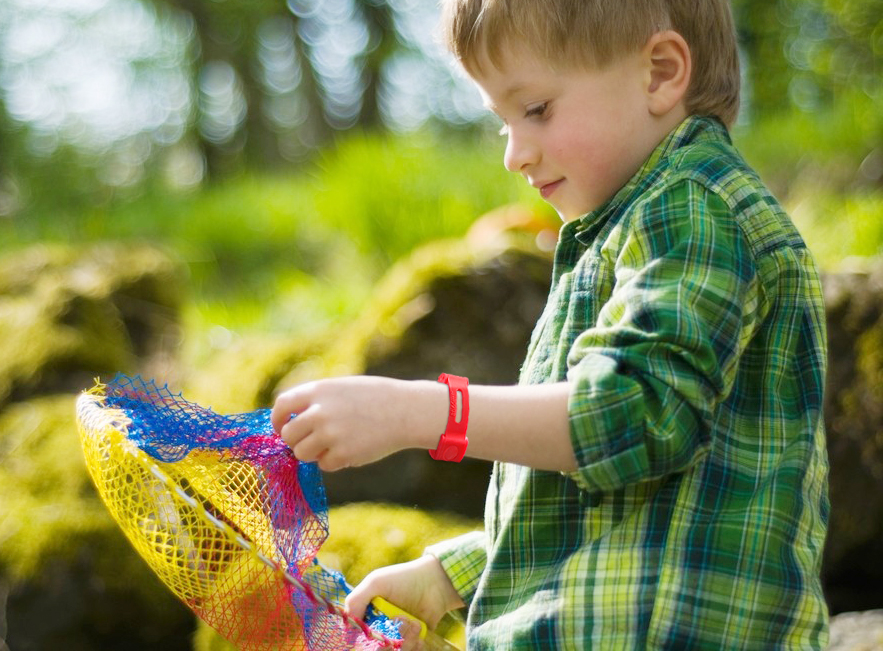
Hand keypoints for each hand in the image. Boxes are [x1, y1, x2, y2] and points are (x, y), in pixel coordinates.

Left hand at [270, 376, 444, 471]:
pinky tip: (351, 449)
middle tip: (311, 441)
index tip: (281, 428)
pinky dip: (333, 461)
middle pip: (289, 435)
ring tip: (332, 445)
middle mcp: (320, 412)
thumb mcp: (342, 388)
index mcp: (318, 391)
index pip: (281, 405)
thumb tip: (289, 423)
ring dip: (313, 453)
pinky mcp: (342, 454)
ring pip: (302, 453)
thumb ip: (316, 401)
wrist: (406, 410)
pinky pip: (324, 465)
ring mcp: (330, 434)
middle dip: (296, 441)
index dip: (277, 420)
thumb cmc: (375, 398)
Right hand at [345, 555, 465, 639]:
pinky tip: (419, 633)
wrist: (435, 582)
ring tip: (413, 624)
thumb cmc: (403, 578)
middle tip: (396, 628)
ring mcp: (397, 635)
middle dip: (385, 643)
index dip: (362, 640)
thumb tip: (347, 627)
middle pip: (375, 649)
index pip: (358, 636)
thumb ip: (356, 600)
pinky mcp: (413, 641)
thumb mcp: (375, 582)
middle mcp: (380, 627)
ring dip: (404, 642)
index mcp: (368, 614)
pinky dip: (414, 646)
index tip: (371, 635)